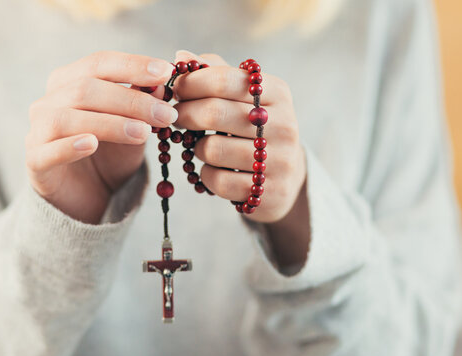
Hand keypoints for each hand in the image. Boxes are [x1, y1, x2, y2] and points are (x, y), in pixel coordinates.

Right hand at [26, 51, 175, 223]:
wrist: (90, 194)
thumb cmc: (112, 153)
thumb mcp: (134, 127)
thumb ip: (143, 107)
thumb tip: (161, 86)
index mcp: (71, 81)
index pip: (100, 63)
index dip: (133, 65)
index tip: (166, 72)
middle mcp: (50, 100)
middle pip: (86, 89)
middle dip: (132, 100)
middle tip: (166, 114)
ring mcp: (39, 130)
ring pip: (68, 118)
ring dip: (110, 123)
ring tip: (143, 133)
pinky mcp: (35, 162)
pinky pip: (48, 151)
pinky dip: (70, 146)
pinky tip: (92, 144)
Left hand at [173, 51, 306, 223]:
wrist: (286, 173)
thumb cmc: (254, 127)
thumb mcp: (243, 96)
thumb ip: (213, 73)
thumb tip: (181, 57)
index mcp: (277, 93)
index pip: (224, 79)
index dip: (190, 83)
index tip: (175, 90)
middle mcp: (284, 124)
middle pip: (214, 113)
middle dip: (184, 114)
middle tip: (175, 117)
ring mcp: (280, 160)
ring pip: (212, 149)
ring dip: (196, 148)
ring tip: (200, 146)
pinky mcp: (269, 191)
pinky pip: (218, 180)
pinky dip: (206, 174)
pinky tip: (212, 169)